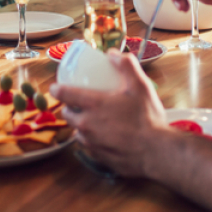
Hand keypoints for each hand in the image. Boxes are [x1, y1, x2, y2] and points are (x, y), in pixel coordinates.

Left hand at [51, 52, 169, 176]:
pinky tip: (104, 136)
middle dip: (69, 108)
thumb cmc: (147, 118)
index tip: (55, 87)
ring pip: (77, 131)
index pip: (65, 94)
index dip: (57, 89)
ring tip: (92, 120)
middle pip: (67, 114)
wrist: (156, 152)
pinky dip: (91, 139)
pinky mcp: (97, 157)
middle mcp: (87, 124)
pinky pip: (88, 145)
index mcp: (93, 104)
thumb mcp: (141, 86)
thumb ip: (126, 66)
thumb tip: (112, 54)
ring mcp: (91, 143)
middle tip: (78, 103)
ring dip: (80, 125)